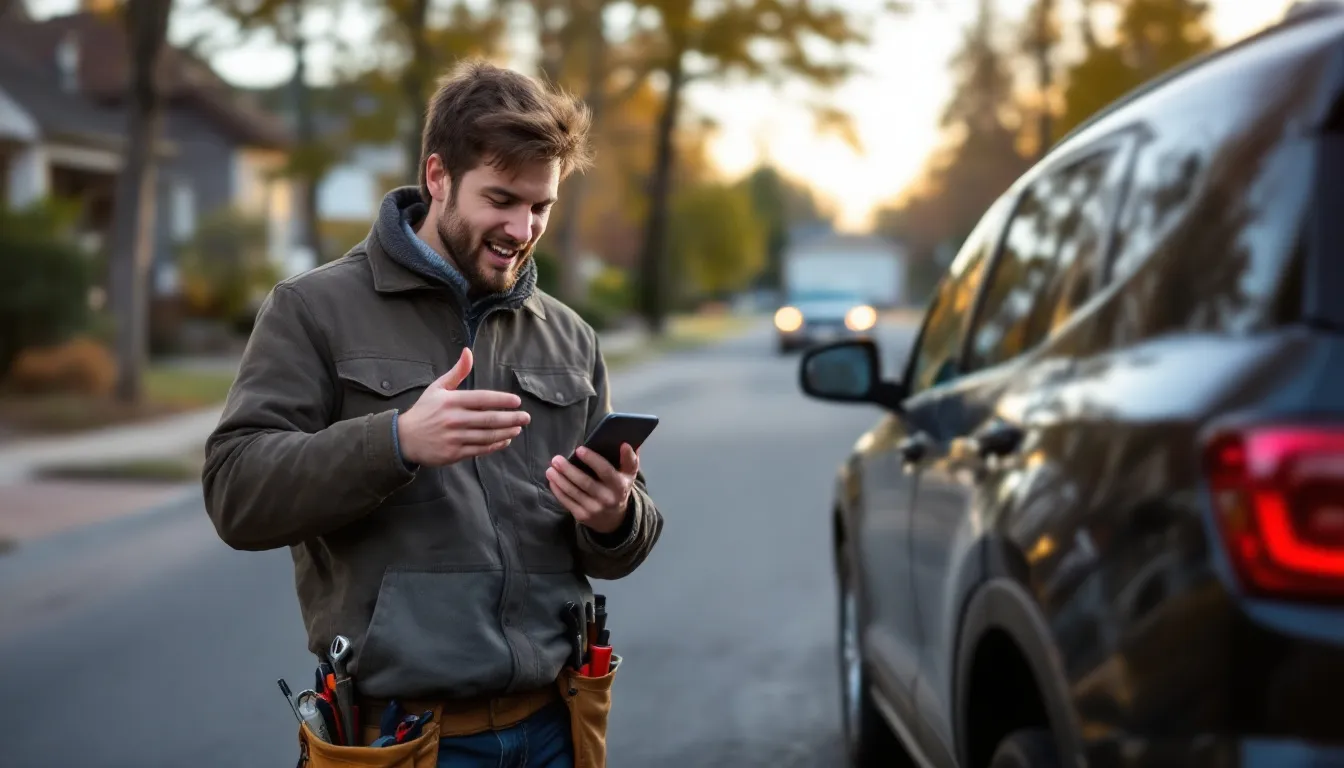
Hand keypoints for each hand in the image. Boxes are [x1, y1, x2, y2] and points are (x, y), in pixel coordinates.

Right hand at [396, 348, 530, 466]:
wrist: (404, 438)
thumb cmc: (424, 411)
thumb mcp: (437, 388)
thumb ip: (456, 372)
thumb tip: (468, 352)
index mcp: (451, 401)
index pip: (482, 399)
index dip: (502, 400)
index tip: (517, 401)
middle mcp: (454, 419)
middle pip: (489, 419)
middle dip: (511, 418)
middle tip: (526, 417)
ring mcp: (454, 438)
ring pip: (487, 436)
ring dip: (506, 432)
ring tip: (518, 428)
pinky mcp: (454, 453)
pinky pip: (480, 449)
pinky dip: (495, 446)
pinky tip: (505, 440)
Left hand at [545, 443, 638, 534]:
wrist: (615, 519)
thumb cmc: (619, 488)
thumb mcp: (629, 474)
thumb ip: (630, 458)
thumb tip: (626, 442)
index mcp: (619, 485)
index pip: (605, 471)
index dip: (592, 460)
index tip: (579, 449)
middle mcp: (608, 498)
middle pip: (585, 482)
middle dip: (569, 470)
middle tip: (556, 459)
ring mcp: (594, 509)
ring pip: (574, 492)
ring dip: (560, 479)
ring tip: (551, 468)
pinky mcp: (583, 516)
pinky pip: (567, 502)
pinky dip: (558, 491)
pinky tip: (552, 481)